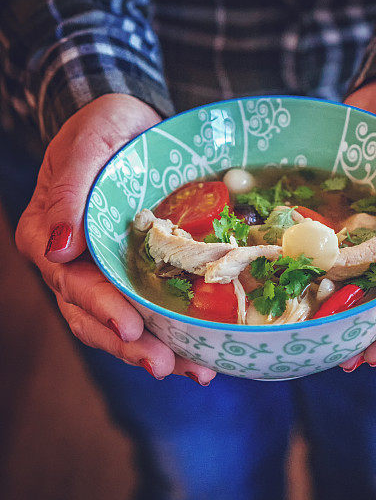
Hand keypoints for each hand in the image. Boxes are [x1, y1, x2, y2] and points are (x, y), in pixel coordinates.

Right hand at [16, 93, 215, 384]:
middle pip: (93, 318)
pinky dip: (173, 334)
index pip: (72, 283)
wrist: (133, 128)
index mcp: (48, 235)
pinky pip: (148, 312)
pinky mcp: (132, 276)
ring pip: (121, 325)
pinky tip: (202, 354)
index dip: (101, 310)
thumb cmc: (105, 128)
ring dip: (157, 351)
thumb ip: (68, 191)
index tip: (130, 329)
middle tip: (166, 366)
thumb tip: (57, 250)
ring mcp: (102, 275)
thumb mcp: (88, 142)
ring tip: (195, 371)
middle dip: (131, 347)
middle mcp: (71, 264)